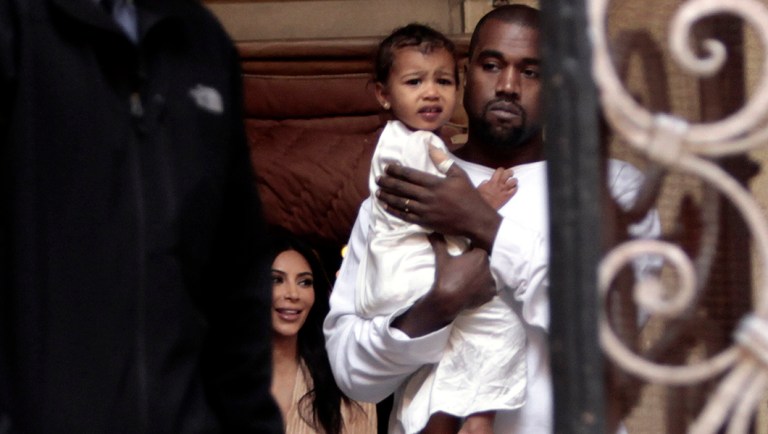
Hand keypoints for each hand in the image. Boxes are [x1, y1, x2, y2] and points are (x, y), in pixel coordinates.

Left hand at [376, 162, 501, 250]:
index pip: (410, 175)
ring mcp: (424, 210)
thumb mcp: (459, 175)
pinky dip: (394, 211)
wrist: (475, 220)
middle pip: (402, 188)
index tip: (387, 167)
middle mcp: (427, 196)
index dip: (397, 170)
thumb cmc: (469, 196)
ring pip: (401, 202)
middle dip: (388, 183)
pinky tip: (387, 207)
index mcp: (434, 183)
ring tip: (378, 192)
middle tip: (378, 179)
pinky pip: (405, 216)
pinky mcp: (425, 222)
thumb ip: (444, 161)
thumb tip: (431, 146)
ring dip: (388, 197)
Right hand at [391, 233, 495, 336]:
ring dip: (482, 277)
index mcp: (480, 255)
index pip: (479, 251)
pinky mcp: (491, 294)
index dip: (472, 254)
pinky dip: (484, 290)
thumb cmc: (445, 276)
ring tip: (470, 281)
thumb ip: (439, 243)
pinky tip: (474, 290)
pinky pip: (490, 289)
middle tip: (466, 271)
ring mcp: (492, 281)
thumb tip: (432, 233)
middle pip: (486, 263)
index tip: (465, 258)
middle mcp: (490, 266)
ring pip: (489, 276)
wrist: (447, 299)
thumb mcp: (442, 258)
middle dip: (478, 266)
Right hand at [477, 167, 516, 209]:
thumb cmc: (480, 199)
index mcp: (492, 181)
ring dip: (514, 180)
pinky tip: (514, 188)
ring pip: (514, 181)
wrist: (483, 208)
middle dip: (510, 172)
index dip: (501, 170)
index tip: (501, 171)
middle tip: (510, 174)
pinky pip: (514, 190)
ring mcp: (504, 190)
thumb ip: (484, 183)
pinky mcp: (507, 197)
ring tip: (513, 181)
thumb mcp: (479, 188)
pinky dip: (515, 188)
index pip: (500, 170)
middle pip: (508, 173)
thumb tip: (487, 181)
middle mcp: (500, 184)